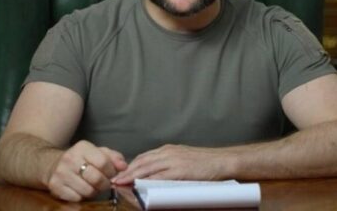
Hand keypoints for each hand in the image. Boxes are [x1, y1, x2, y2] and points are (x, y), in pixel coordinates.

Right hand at [46, 140, 126, 201]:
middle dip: (105, 184)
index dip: (111, 171)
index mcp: (82, 147)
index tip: (112, 174)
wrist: (53, 164)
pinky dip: (82, 197)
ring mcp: (61, 173)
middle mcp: (70, 158)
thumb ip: (113, 157)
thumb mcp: (97, 152)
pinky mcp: (55, 187)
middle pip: (96, 178)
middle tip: (105, 183)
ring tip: (93, 186)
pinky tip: (81, 189)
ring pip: (87, 191)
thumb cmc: (81, 158)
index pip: (103, 162)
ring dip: (94, 192)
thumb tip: (124, 166)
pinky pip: (76, 198)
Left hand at [112, 144, 226, 184]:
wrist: (221, 161)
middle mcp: (168, 152)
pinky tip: (139, 185)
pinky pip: (160, 176)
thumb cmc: (205, 162)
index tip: (120, 173)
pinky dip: (147, 181)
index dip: (131, 166)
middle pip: (142, 161)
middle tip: (115, 179)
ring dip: (132, 176)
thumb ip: (169, 165)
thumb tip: (156, 174)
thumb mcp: (183, 159)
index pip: (144, 157)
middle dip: (127, 171)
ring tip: (121, 183)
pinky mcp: (180, 170)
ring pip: (147, 167)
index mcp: (168, 150)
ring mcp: (174, 160)